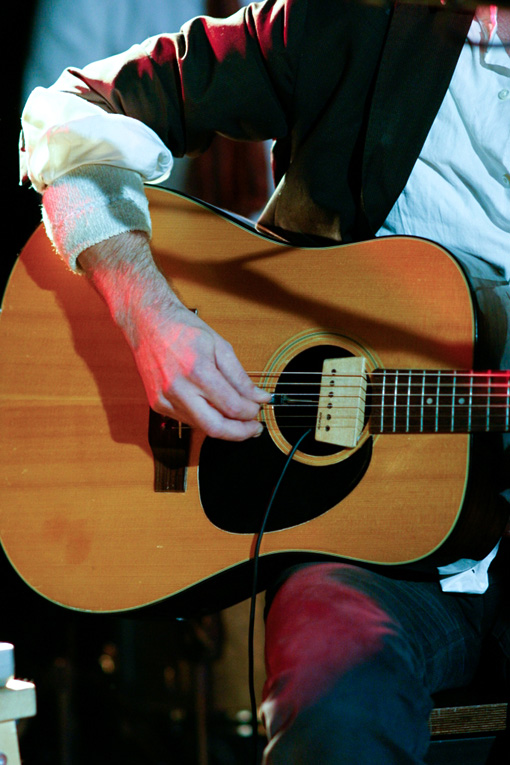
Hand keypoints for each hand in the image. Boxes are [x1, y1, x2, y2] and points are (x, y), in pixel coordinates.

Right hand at [78, 231, 269, 439]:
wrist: (147, 322)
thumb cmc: (183, 329)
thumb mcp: (220, 346)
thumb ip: (240, 377)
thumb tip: (259, 398)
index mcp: (197, 371)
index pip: (231, 406)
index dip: (250, 413)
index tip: (259, 409)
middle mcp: (178, 389)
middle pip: (215, 428)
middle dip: (240, 433)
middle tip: (254, 427)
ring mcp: (164, 400)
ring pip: (201, 427)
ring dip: (224, 427)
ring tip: (239, 418)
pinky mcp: (157, 404)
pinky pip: (187, 420)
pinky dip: (205, 418)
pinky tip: (215, 410)